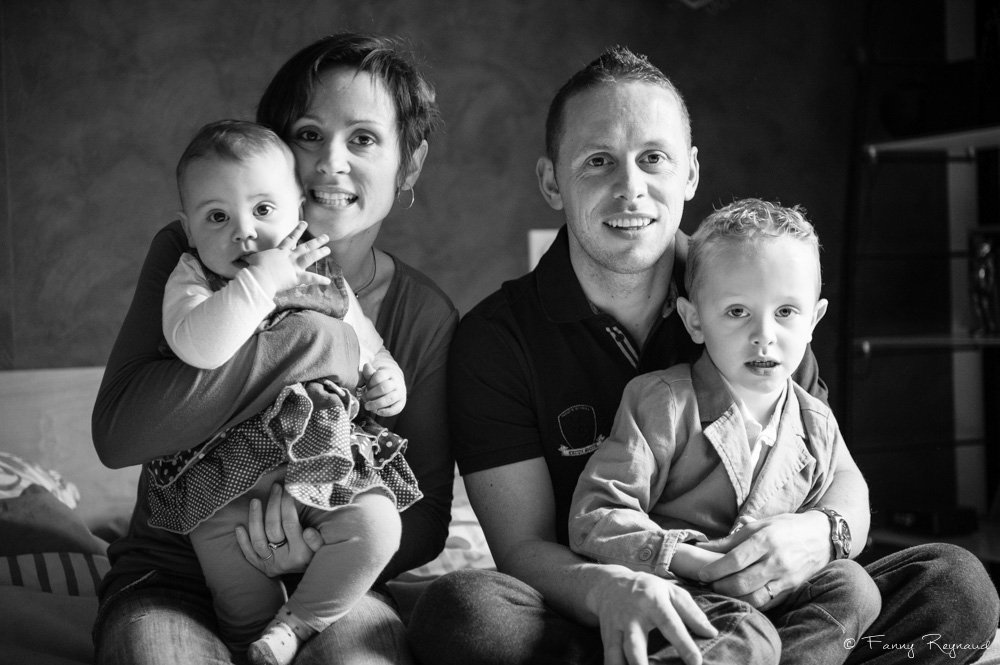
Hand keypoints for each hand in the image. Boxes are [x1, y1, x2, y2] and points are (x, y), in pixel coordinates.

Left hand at [235, 482, 322, 576]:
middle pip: (273, 529)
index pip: (290, 524)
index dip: (287, 504)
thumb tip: (308, 532)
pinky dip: (243, 541)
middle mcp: (284, 560)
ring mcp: (271, 564)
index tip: (288, 488)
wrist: (313, 575)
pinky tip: (239, 527)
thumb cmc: (319, 555)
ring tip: (255, 501)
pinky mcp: (262, 567)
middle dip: (272, 505)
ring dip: (254, 519)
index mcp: (301, 553)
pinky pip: (249, 554)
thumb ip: (318, 540)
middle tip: (275, 488)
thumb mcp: (324, 547)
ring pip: (258, 540)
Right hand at [246, 221, 330, 292]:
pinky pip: (310, 279)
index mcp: (280, 252)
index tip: (305, 223)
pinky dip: (319, 280)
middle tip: (326, 237)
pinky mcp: (296, 277)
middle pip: (305, 246)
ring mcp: (294, 266)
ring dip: (320, 253)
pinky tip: (328, 281)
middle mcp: (289, 257)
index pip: (291, 238)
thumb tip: (240, 259)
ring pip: (310, 257)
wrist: (259, 278)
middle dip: (316, 241)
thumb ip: (250, 259)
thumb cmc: (254, 269)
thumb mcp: (252, 261)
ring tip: (328, 250)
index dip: (298, 230)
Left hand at [361, 362, 406, 416]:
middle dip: (371, 394)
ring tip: (367, 407)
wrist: (395, 384)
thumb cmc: (380, 381)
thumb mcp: (374, 375)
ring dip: (377, 404)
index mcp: (388, 373)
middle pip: (384, 388)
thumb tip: (366, 365)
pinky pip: (395, 408)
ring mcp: (400, 392)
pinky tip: (377, 412)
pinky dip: (386, 412)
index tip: (364, 389)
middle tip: (364, 399)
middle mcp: (396, 382)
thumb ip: (369, 373)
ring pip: (390, 398)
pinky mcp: (402, 402)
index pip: (379, 376)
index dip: (370, 384)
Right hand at [590, 566, 716, 664]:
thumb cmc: (648, 589)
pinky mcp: (606, 637)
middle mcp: (632, 616)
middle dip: (642, 664)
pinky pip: (608, 657)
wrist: (608, 583)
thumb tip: (712, 633)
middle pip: (636, 644)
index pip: (669, 624)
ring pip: (617, 653)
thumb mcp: (671, 592)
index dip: (683, 643)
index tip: (697, 662)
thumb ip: (692, 612)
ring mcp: (616, 628)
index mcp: (652, 602)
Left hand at [696, 512, 829, 609]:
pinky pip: (767, 602)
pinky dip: (751, 603)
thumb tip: (703, 548)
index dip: (715, 570)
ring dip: (734, 598)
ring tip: (722, 592)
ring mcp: (786, 578)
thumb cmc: (786, 528)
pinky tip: (740, 598)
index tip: (701, 575)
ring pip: (754, 597)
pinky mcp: (792, 590)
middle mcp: (776, 560)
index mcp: (765, 540)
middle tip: (708, 585)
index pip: (735, 560)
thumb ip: (731, 539)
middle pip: (742, 582)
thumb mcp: (759, 526)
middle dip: (720, 587)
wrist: (822, 536)